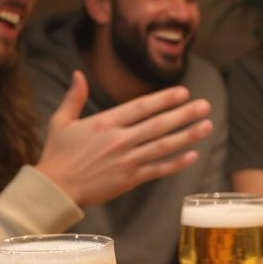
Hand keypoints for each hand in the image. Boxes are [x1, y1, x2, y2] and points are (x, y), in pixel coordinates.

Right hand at [35, 70, 213, 206]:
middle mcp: (119, 140)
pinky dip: (176, 163)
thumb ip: (74, 97)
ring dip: (187, 136)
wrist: (55, 189)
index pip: (141, 107)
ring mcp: (126, 161)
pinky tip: (193, 155)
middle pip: (158, 124)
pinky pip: (158, 170)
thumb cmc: (57, 155)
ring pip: (163, 146)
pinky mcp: (129, 180)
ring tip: (207, 126)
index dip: (164, 99)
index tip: (183, 92)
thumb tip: (78, 73)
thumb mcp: (61, 121)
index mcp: (104, 123)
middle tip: (205, 106)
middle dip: (184, 114)